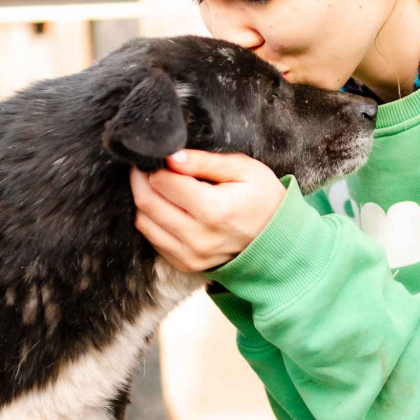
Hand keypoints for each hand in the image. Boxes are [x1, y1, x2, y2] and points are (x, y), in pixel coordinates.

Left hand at [129, 150, 286, 271]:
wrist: (279, 239)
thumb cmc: (264, 198)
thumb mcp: (244, 169)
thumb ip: (205, 161)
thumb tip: (170, 156)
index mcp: (214, 210)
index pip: (163, 182)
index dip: (156, 164)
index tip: (159, 155)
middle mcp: (198, 237)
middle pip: (147, 203)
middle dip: (141, 179)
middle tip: (146, 165)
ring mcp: (190, 255)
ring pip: (144, 222)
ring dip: (143, 199)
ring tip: (155, 184)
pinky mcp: (185, 264)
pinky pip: (153, 239)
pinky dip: (152, 220)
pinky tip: (165, 206)